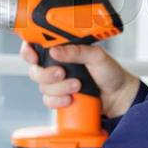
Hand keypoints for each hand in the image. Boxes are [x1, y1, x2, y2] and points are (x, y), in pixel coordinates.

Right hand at [20, 42, 141, 118]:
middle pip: (35, 69)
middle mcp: (56, 65)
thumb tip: (55, 51)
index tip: (32, 56)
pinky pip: (48, 101)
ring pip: (42, 87)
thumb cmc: (109, 72)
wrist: (118, 96)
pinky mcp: (60, 98)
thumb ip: (76, 51)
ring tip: (77, 86)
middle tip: (61, 73)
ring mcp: (57, 83)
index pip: (36, 46)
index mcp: (63, 50)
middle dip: (46, 73)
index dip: (28, 50)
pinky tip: (71, 98)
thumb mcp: (96, 55)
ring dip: (58, 88)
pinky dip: (58, 100)